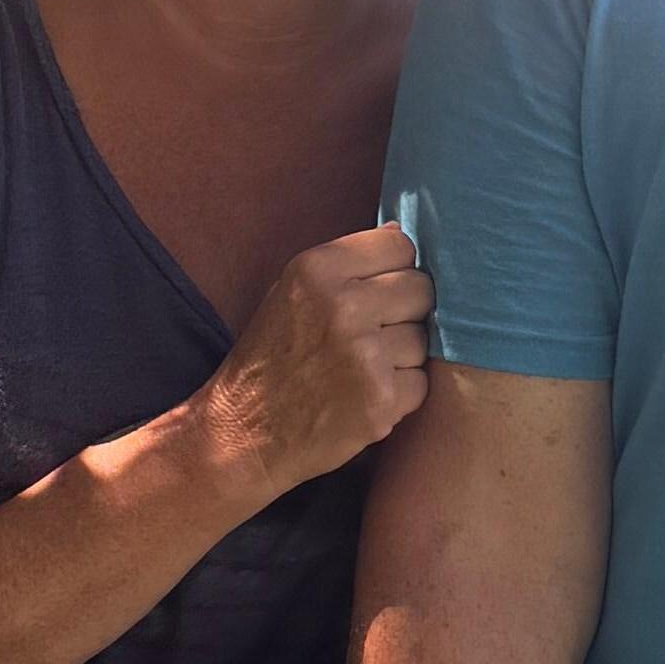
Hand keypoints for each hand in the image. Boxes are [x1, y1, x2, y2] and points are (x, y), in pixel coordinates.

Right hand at [204, 224, 434, 499]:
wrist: (242, 433)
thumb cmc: (269, 360)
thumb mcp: (289, 292)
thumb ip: (344, 264)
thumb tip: (401, 231)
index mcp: (317, 269)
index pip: (400, 245)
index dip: (394, 270)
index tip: (377, 291)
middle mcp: (343, 305)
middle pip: (420, 289)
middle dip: (404, 312)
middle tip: (371, 336)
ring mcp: (365, 354)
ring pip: (423, 339)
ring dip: (401, 357)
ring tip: (359, 371)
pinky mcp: (381, 399)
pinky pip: (420, 383)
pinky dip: (399, 395)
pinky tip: (362, 399)